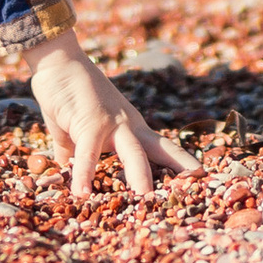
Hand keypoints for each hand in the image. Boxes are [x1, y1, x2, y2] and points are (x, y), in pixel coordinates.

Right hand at [26, 36, 190, 197]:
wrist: (59, 60)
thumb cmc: (69, 95)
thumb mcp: (76, 130)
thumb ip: (74, 152)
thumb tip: (64, 172)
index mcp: (132, 128)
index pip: (164, 149)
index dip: (182, 165)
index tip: (203, 179)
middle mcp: (129, 126)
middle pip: (160, 151)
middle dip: (176, 173)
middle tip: (191, 195)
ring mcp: (111, 123)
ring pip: (133, 153)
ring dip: (141, 177)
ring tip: (145, 201)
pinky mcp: (89, 121)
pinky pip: (88, 152)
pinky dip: (84, 173)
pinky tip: (82, 194)